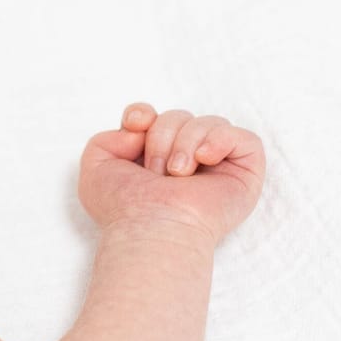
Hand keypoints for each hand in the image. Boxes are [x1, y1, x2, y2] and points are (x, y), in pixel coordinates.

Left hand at [78, 103, 265, 242]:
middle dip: (161, 137)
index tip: (136, 125)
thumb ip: (106, 137)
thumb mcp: (96, 165)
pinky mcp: (244, 173)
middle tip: (155, 172)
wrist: (150, 227)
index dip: (143, 113)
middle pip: (178, 116)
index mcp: (152, 158)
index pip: (153, 117)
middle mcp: (185, 159)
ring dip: (185, 144)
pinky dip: (219, 141)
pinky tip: (203, 160)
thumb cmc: (123, 206)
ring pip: (209, 122)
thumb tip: (140, 127)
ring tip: (177, 174)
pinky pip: (244, 138)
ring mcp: (217, 166)